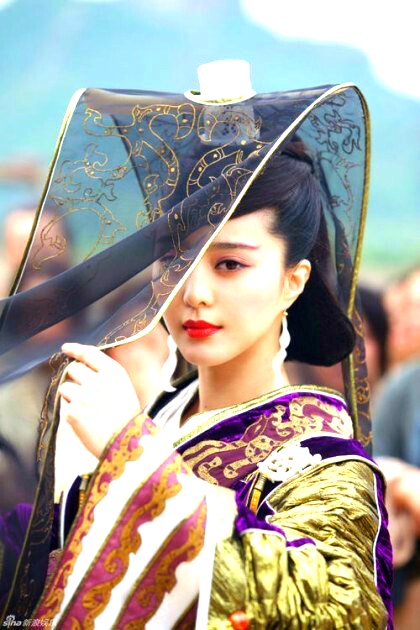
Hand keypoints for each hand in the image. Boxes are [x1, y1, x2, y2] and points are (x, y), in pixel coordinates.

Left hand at [59, 343, 140, 457]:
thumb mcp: (124, 389)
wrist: (129, 444)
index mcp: (114, 373)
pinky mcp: (73, 413)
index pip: (89, 353)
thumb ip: (106, 376)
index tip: (66, 348)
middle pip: (73, 369)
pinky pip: (65, 406)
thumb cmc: (129, 419)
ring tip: (87, 410)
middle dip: (75, 378)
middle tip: (84, 392)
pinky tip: (85, 421)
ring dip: (71, 396)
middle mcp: (97, 381)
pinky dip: (72, 412)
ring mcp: (83, 396)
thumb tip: (82, 368)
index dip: (75, 349)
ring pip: (65, 387)